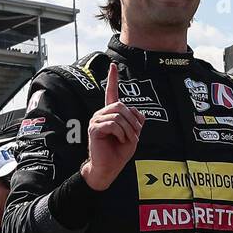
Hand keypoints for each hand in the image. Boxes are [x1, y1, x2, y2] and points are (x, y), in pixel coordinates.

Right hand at [81, 63, 143, 190]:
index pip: (111, 93)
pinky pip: (113, 124)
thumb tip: (138, 114)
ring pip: (118, 115)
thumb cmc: (119, 152)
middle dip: (133, 120)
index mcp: (110, 113)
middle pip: (121, 105)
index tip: (112, 66)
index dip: (112, 79)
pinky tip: (120, 140)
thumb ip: (136, 122)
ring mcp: (96, 120)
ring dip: (129, 129)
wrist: (109, 167)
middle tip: (134, 135)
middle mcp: (101, 114)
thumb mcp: (133, 135)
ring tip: (127, 139)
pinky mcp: (94, 129)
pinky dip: (122, 133)